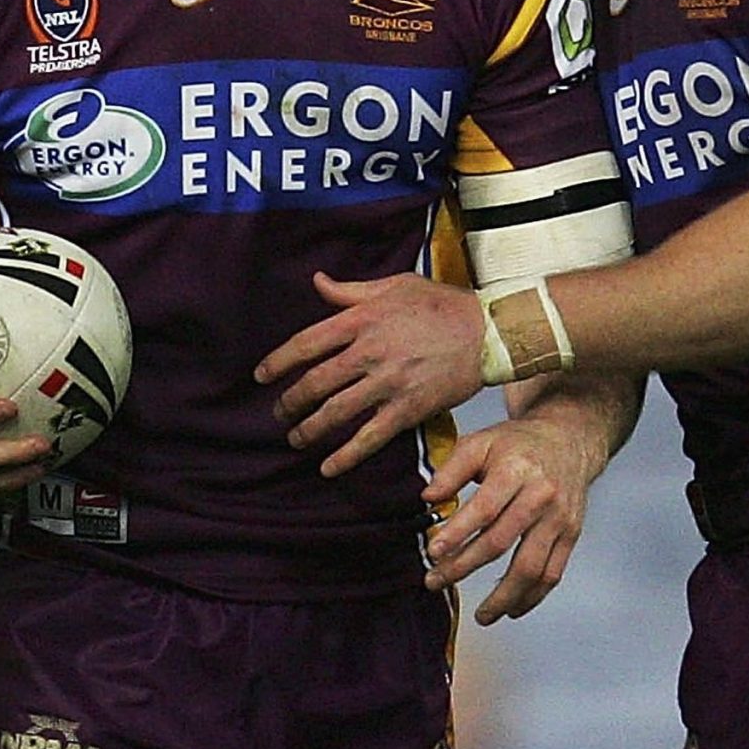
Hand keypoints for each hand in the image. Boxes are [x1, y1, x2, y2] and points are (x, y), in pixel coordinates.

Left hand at [254, 272, 489, 477]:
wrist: (488, 332)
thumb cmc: (441, 304)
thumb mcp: (394, 285)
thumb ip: (351, 290)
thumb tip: (317, 281)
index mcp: (361, 321)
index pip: (306, 344)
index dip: (278, 362)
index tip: (261, 376)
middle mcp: (369, 353)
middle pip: (315, 382)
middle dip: (290, 401)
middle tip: (279, 412)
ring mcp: (388, 383)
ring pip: (336, 412)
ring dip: (310, 429)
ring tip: (296, 438)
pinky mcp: (408, 408)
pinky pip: (370, 437)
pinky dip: (346, 455)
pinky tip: (328, 466)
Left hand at [419, 414, 608, 622]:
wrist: (569, 440)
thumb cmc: (515, 444)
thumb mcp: (480, 442)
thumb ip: (452, 469)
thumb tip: (427, 499)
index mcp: (516, 471)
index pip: (484, 509)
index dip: (457, 534)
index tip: (432, 552)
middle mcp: (542, 497)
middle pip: (500, 542)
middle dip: (463, 567)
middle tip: (433, 582)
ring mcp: (560, 519)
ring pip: (531, 568)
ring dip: (503, 597)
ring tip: (480, 616)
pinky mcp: (571, 535)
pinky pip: (552, 573)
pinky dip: (532, 597)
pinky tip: (511, 609)